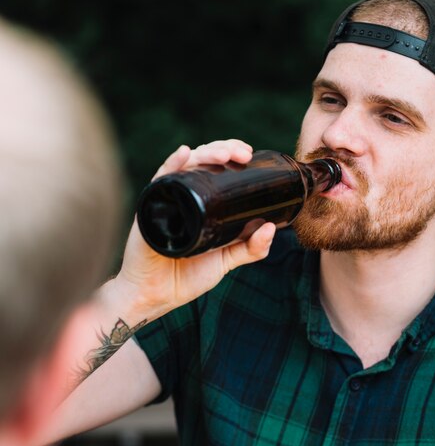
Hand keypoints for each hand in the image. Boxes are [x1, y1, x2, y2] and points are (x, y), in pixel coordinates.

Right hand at [112, 139, 276, 322]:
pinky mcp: (151, 208)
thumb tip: (272, 227)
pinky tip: (184, 154)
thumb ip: (250, 248)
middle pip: (203, 160)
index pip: (216, 168)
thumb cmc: (187, 277)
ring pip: (186, 164)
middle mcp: (184, 195)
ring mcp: (168, 199)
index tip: (249, 154)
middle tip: (244, 153)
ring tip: (225, 154)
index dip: (232, 154)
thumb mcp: (226, 260)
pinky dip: (172, 164)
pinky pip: (160, 180)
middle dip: (225, 149)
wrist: (157, 296)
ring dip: (206, 153)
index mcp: (202, 202)